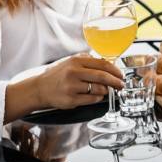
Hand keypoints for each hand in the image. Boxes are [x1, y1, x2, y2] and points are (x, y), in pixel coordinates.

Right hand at [7, 54, 122, 118]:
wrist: (40, 89)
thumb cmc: (58, 75)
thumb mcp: (70, 62)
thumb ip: (88, 61)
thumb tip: (108, 64)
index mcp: (76, 61)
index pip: (102, 64)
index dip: (115, 70)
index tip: (121, 75)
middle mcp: (73, 73)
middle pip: (102, 76)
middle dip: (115, 82)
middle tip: (121, 85)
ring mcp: (72, 87)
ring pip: (98, 89)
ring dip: (105, 91)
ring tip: (105, 90)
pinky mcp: (71, 100)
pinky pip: (92, 100)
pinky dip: (97, 98)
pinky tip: (95, 96)